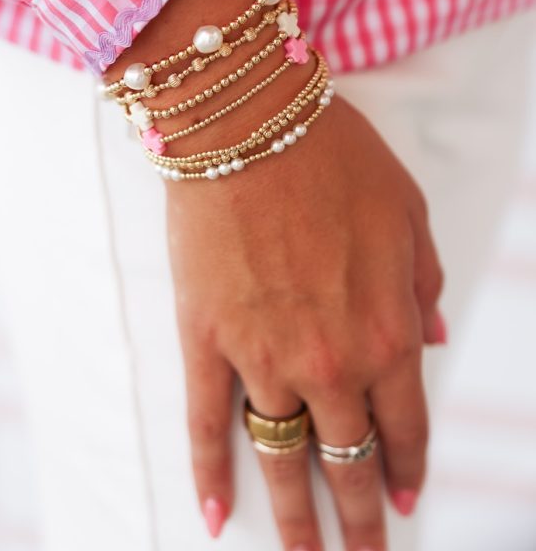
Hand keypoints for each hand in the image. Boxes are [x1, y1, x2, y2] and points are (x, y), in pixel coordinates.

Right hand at [105, 0, 445, 549]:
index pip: (403, 424)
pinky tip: (215, 515)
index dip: (404, 467)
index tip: (401, 499)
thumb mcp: (408, 211)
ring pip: (280, 455)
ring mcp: (262, 356)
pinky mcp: (206, 340)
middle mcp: (329, 360)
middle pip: (344, 458)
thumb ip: (422, 282)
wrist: (249, 122)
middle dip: (356, 517)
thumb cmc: (333, 157)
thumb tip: (428, 337)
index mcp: (385, 330)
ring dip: (293, 516)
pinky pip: (205, 423)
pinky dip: (209, 475)